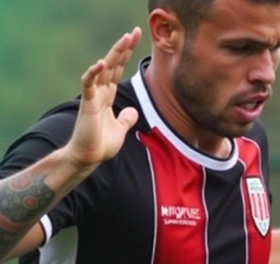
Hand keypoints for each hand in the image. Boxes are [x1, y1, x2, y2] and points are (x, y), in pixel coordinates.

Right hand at [63, 27, 142, 169]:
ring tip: (125, 39)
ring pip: (103, 70)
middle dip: (124, 48)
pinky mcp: (87, 105)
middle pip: (112, 65)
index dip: (126, 55)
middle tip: (135, 32)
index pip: (117, 70)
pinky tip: (101, 63)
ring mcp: (93, 97)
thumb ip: (126, 119)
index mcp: (107, 96)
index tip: (135, 40)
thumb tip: (132, 111)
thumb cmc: (99, 145)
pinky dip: (93, 73)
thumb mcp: (120, 129)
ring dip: (114, 54)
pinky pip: (88, 85)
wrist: (88, 158)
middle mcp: (100, 93)